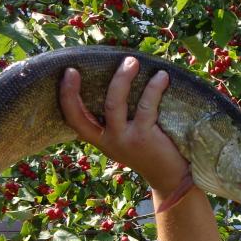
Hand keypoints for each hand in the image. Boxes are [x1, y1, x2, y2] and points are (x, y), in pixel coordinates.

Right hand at [58, 55, 188, 195]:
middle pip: (84, 113)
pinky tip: (162, 77)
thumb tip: (122, 77)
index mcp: (102, 140)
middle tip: (79, 66)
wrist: (173, 178)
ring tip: (132, 61)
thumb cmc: (152, 151)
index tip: (68, 73)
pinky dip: (154, 88)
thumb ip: (120, 119)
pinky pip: (146, 106)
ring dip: (123, 78)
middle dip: (74, 89)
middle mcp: (109, 141)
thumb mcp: (128, 138)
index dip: (67, 97)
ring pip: (114, 103)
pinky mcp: (144, 137)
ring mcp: (125, 140)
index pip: (75, 120)